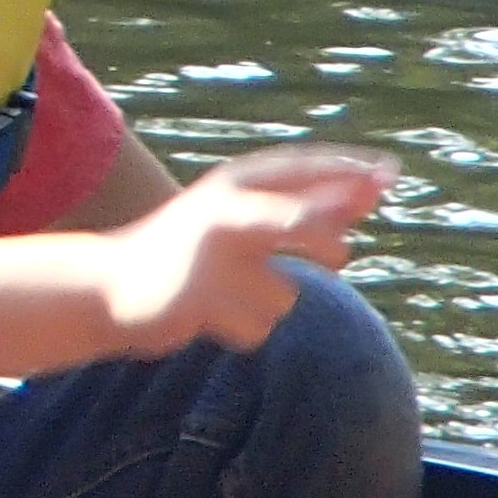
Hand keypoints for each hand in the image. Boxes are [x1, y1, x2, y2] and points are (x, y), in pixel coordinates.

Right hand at [96, 145, 392, 354]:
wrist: (110, 284)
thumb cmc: (192, 251)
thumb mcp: (243, 218)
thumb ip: (306, 206)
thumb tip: (374, 188)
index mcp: (229, 185)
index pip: (300, 168)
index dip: (347, 171)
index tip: (388, 174)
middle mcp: (219, 211)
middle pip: (301, 223)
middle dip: (325, 244)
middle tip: (337, 257)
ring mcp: (208, 256)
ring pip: (283, 294)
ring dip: (267, 302)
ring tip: (227, 293)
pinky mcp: (199, 301)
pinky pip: (258, 327)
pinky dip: (244, 329)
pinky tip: (211, 316)